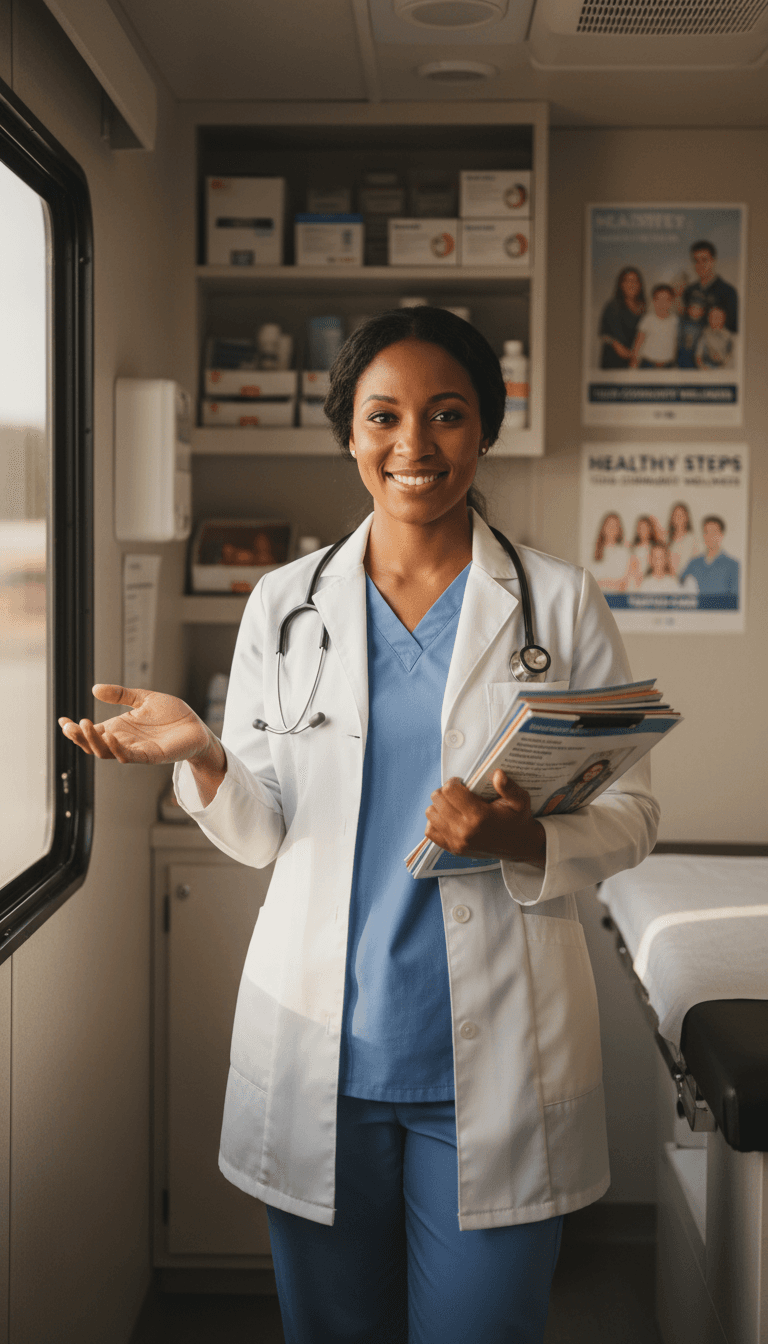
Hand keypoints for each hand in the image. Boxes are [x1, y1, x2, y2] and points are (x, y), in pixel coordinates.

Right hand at [58, 684, 217, 766]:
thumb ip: (121, 694)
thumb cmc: (172, 715)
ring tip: (85, 725)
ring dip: (94, 742)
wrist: (196, 727)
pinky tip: (110, 735)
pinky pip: (129, 756)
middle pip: (94, 745)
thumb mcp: (144, 698)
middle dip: (79, 737)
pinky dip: (117, 748)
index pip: (92, 732)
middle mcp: (124, 741)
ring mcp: (136, 750)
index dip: (75, 729)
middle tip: (70, 725)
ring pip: (107, 753)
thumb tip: (95, 689)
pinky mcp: (150, 755)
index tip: (62, 720)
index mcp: (120, 728)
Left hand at [425, 771, 545, 868]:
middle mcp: (465, 831)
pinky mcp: (453, 849)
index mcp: (479, 816)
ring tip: (453, 805)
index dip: (454, 782)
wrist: (520, 846)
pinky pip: (430, 831)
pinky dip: (435, 822)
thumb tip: (497, 774)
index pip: (450, 790)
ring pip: (431, 814)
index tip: (462, 783)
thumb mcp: (520, 801)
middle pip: (438, 800)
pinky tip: (449, 817)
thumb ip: (509, 787)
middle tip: (458, 793)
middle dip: (445, 791)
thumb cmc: (518, 820)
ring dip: (439, 806)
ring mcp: (457, 842)